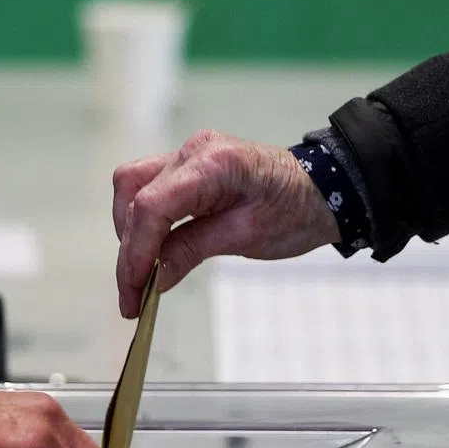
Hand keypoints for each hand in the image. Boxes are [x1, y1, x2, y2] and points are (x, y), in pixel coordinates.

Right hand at [113, 130, 339, 317]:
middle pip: (134, 197)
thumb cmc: (294, 210)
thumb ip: (192, 250)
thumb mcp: (246, 237)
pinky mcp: (184, 165)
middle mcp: (193, 150)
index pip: (152, 206)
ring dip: (129, 232)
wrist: (320, 190)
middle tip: (133, 297)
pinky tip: (151, 251)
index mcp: (214, 163)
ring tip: (140, 275)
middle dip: (128, 250)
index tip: (133, 292)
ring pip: (130, 187)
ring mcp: (186, 154)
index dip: (135, 251)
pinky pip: (146, 187)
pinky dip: (141, 220)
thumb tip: (152, 280)